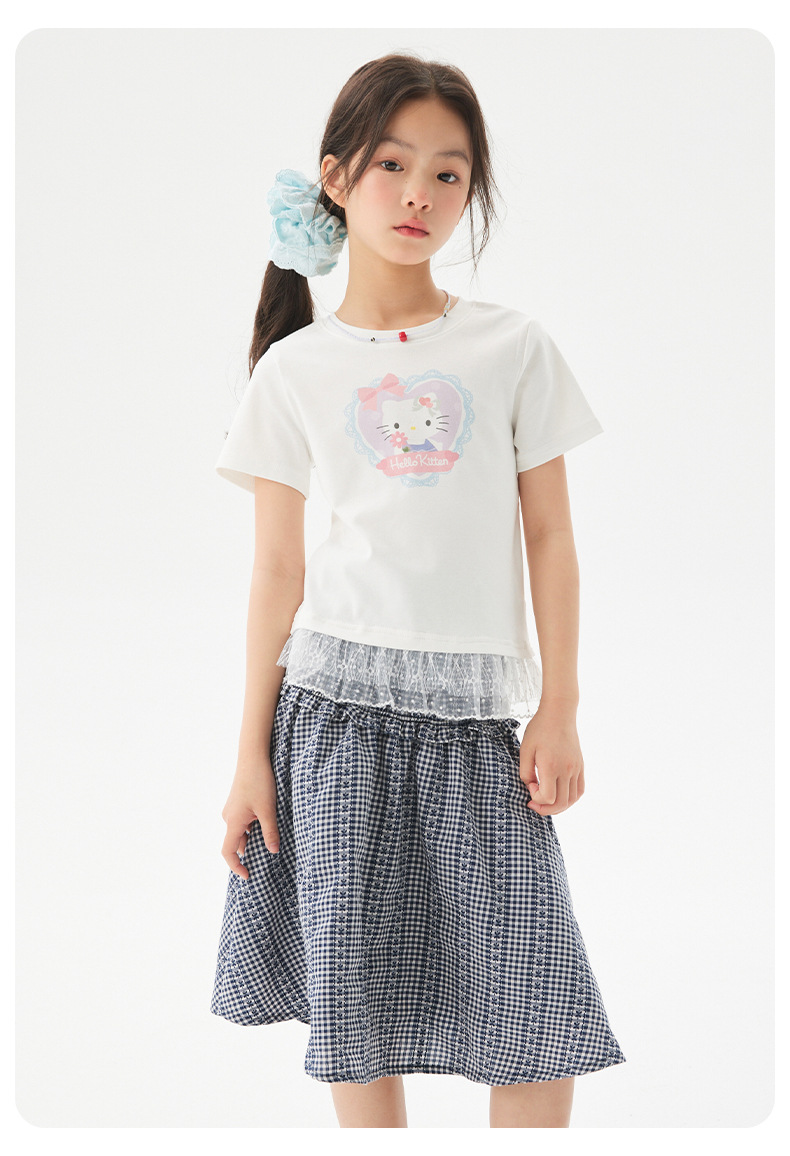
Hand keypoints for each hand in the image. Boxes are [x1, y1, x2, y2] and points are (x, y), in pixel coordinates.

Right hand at [221, 757, 279, 878]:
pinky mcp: (238, 802)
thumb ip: (270, 832)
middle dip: (248, 854)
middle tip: (265, 861)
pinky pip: (243, 822)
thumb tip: (273, 851)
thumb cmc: (260, 782)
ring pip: (240, 831)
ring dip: (252, 839)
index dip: (236, 867)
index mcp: (233, 822)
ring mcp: (232, 809)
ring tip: (269, 842)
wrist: (253, 757)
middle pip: (235, 843)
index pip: (228, 852)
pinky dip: (252, 828)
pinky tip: (267, 824)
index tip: (248, 875)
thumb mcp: (268, 809)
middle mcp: (229, 817)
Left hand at [519, 704, 584, 815]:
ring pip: (572, 800)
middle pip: (560, 803)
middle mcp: (566, 770)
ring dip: (559, 807)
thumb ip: (525, 771)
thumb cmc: (539, 729)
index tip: (530, 785)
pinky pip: (580, 790)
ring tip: (547, 802)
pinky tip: (560, 795)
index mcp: (551, 766)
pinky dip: (571, 798)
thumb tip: (531, 787)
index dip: (536, 798)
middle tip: (534, 803)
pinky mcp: (580, 766)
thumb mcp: (525, 749)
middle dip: (545, 809)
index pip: (547, 797)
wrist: (559, 713)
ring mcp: (576, 768)